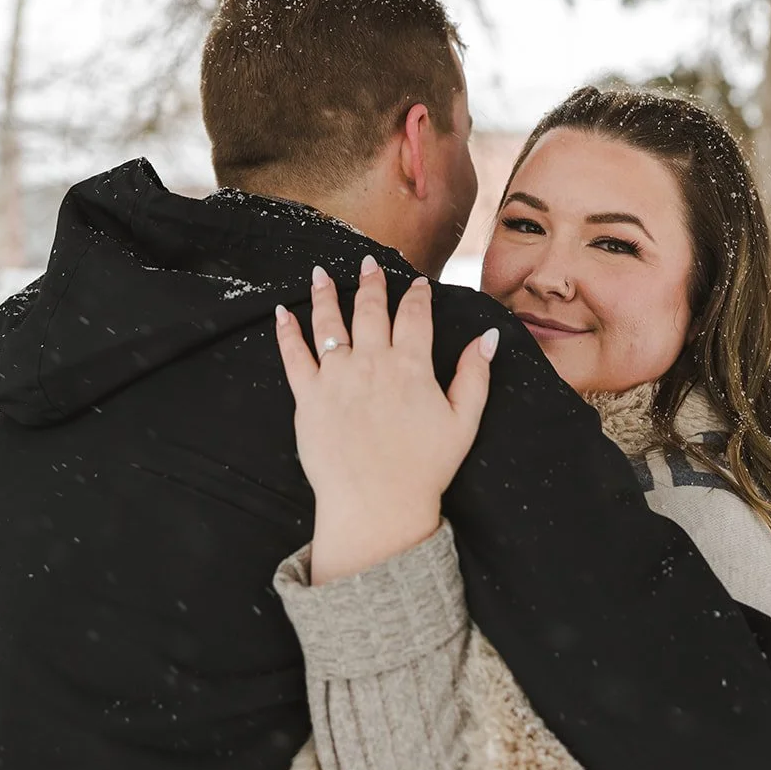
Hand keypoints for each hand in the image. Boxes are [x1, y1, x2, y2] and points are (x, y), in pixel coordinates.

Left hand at [274, 255, 498, 584]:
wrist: (377, 506)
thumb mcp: (464, 421)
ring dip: (326, 294)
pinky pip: (294, 357)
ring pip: (329, 324)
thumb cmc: (424, 468)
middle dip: (372, 283)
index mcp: (411, 366)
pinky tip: (282, 312)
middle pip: (371, 310)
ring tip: (319, 272)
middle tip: (368, 263)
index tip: (418, 283)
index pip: (415, 316)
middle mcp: (372, 363)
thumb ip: (475, 375)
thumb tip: (488, 336)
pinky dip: (287, 332)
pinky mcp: (308, 398)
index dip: (417, 296)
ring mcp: (336, 378)